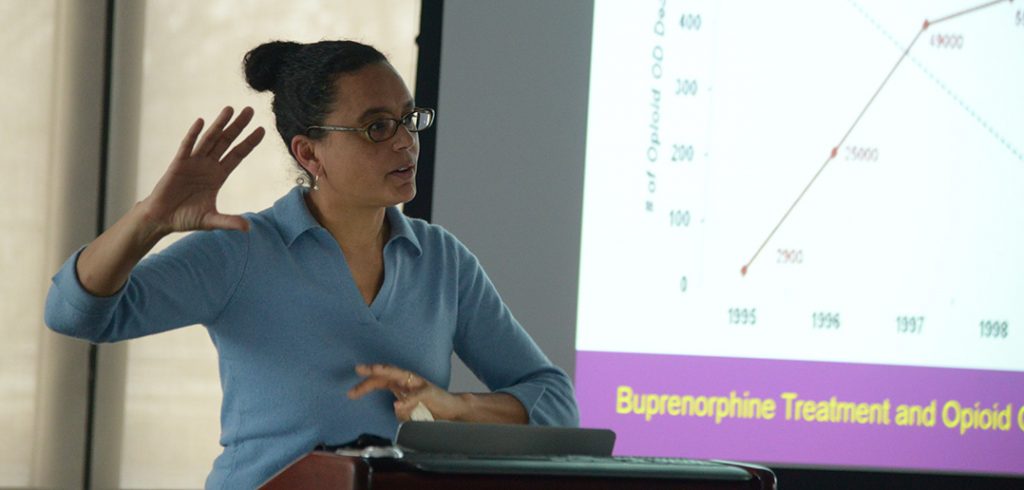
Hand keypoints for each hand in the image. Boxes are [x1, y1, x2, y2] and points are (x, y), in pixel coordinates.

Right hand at [141, 106, 264, 235]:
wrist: (161, 218)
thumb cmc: (186, 218)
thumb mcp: (211, 221)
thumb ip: (229, 221)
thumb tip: (248, 228)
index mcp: (218, 175)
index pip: (238, 155)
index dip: (249, 142)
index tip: (262, 130)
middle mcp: (207, 165)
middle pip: (226, 141)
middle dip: (238, 126)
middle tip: (251, 110)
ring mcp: (193, 162)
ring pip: (209, 139)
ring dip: (219, 124)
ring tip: (230, 109)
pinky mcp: (178, 164)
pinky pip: (187, 147)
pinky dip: (193, 135)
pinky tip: (201, 122)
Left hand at [347, 364, 468, 421]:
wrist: (453, 411)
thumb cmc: (431, 410)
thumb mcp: (411, 414)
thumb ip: (402, 412)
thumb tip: (396, 409)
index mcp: (401, 386)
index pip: (380, 382)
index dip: (365, 385)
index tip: (351, 392)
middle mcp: (408, 381)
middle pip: (387, 373)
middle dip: (372, 370)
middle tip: (358, 369)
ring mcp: (419, 385)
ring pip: (400, 374)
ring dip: (386, 371)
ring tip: (374, 370)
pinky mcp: (429, 392)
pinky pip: (416, 395)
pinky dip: (407, 400)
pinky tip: (398, 404)